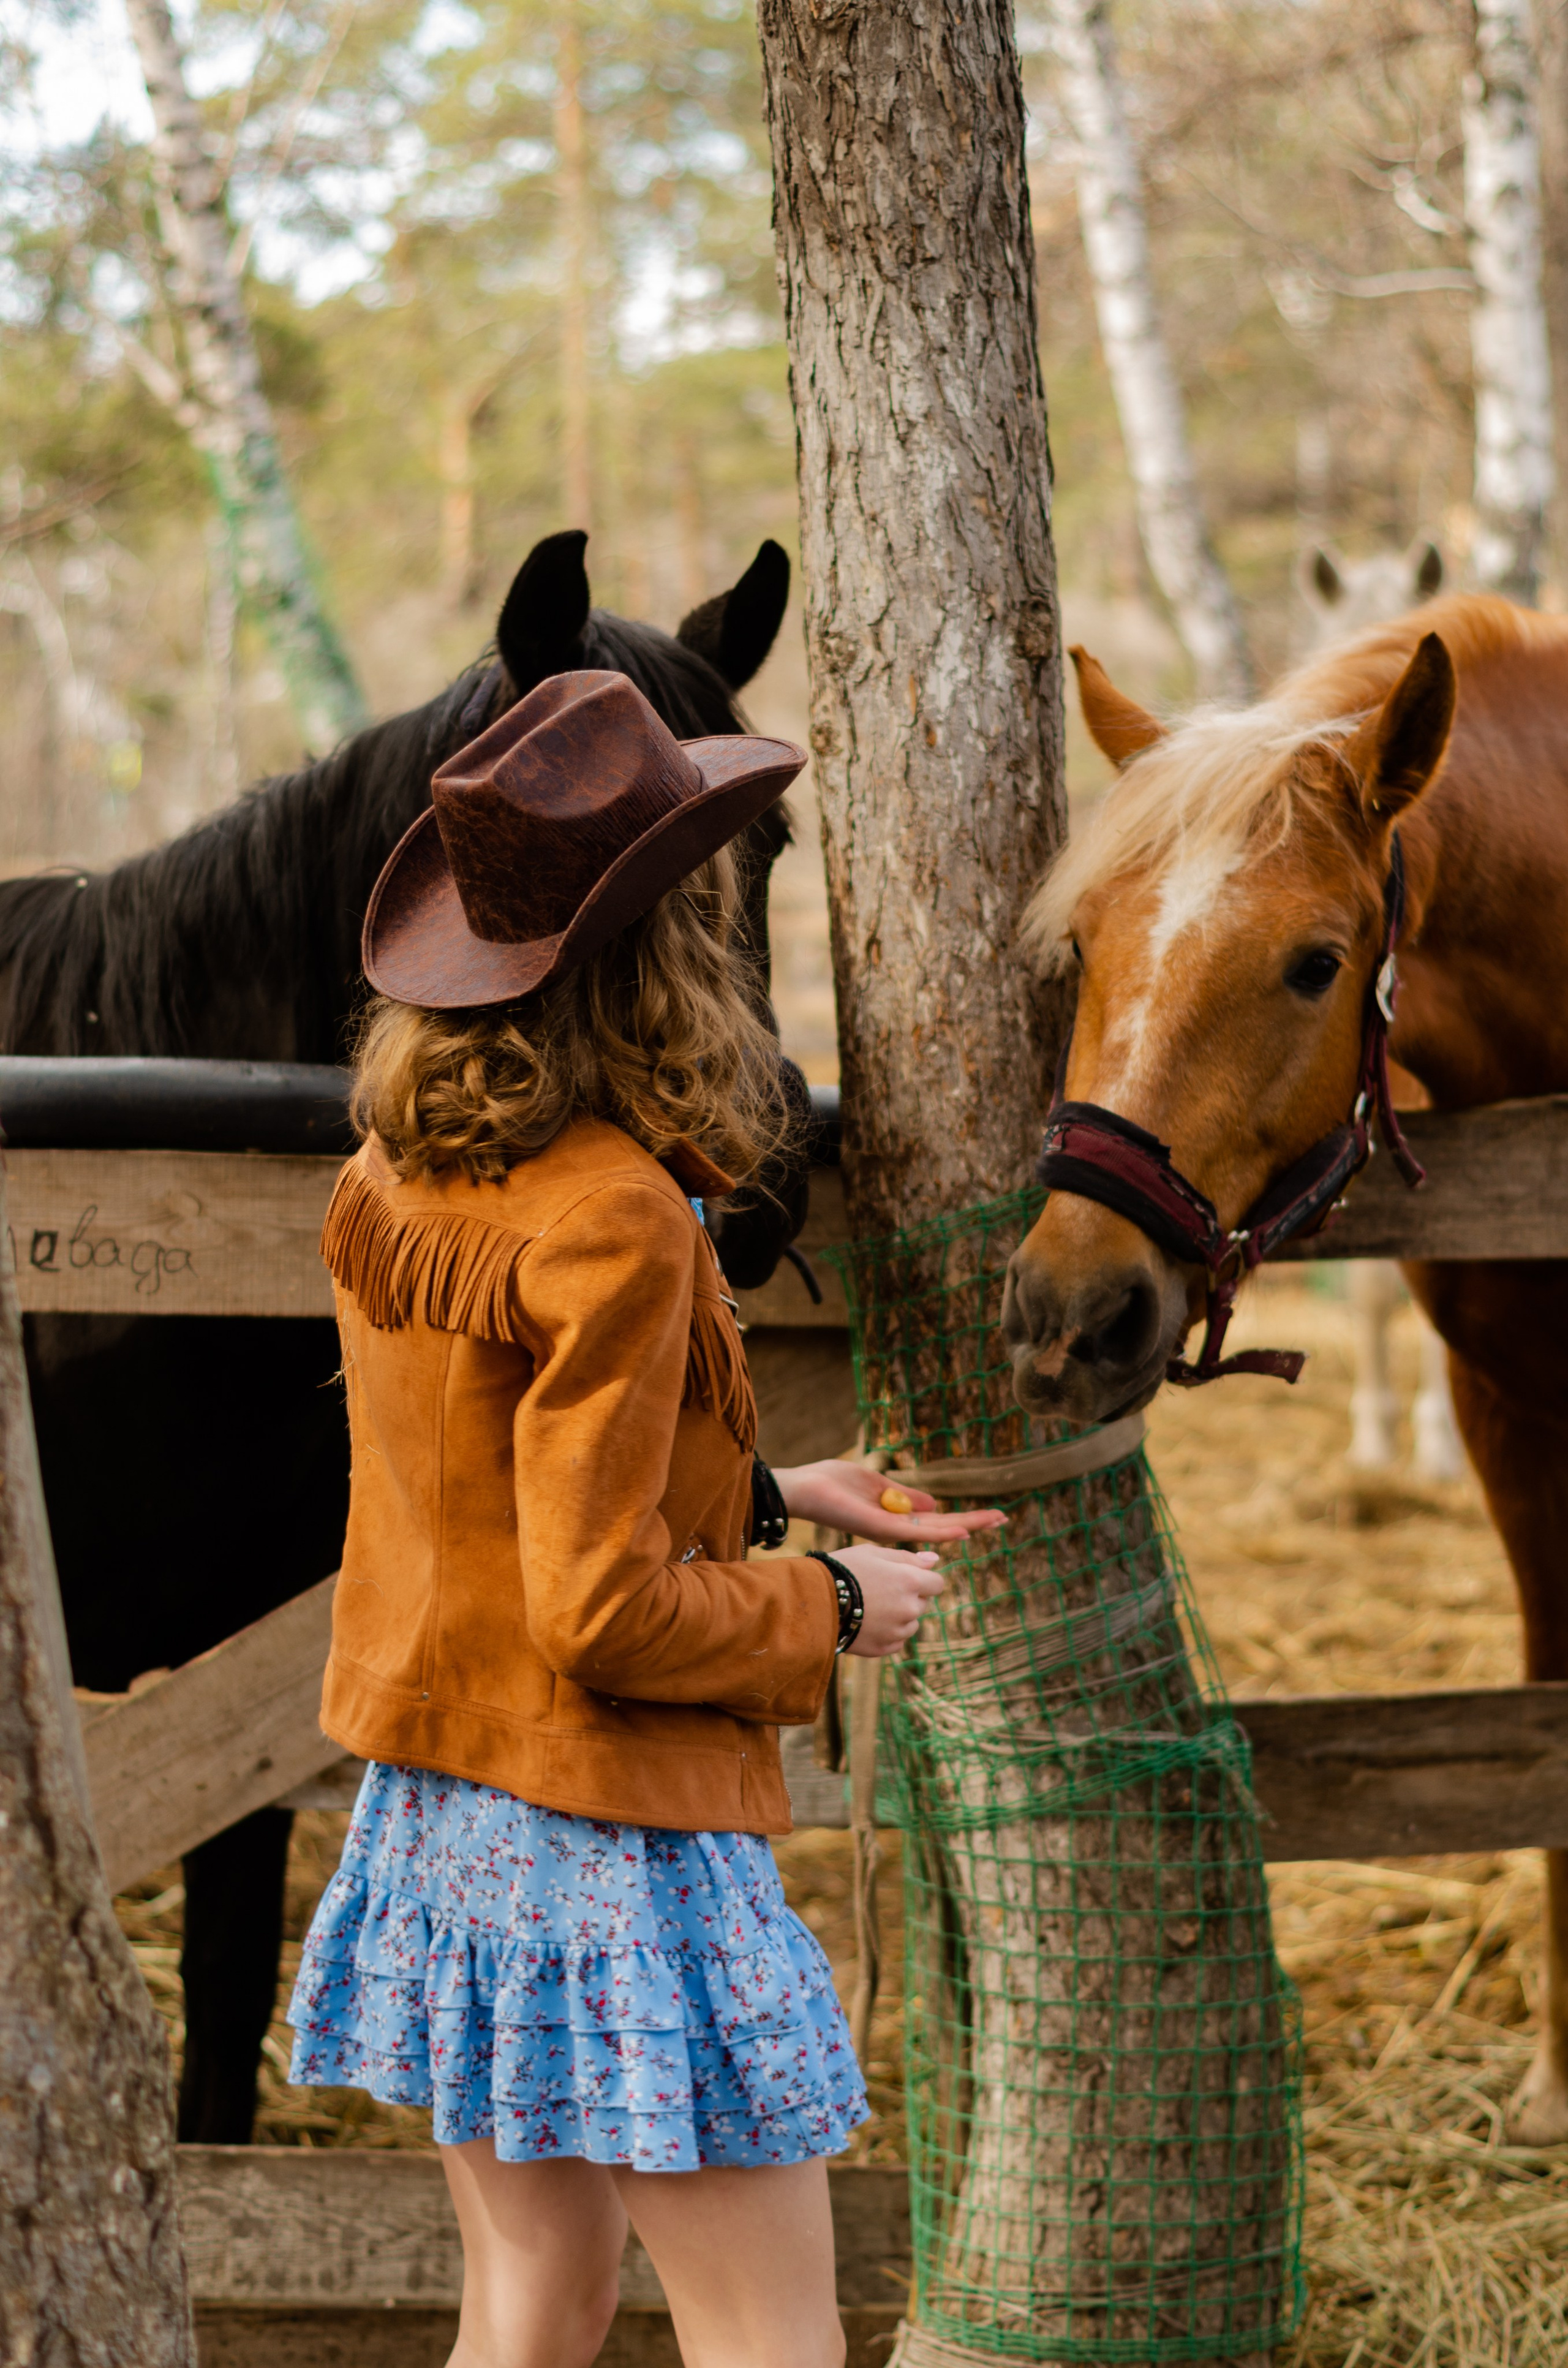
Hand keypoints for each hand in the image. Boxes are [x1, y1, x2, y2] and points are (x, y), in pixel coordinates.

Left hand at [775, 1458, 1005, 1545]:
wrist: (804, 1489)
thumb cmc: (831, 1483)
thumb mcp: (876, 1483)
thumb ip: (904, 1493)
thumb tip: (934, 1502)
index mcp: (896, 1516)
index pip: (937, 1520)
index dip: (964, 1517)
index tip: (990, 1514)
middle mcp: (898, 1528)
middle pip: (943, 1528)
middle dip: (974, 1523)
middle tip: (1004, 1518)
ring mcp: (892, 1531)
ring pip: (937, 1531)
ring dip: (967, 1525)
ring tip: (995, 1520)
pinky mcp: (882, 1530)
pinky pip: (917, 1531)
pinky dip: (942, 1531)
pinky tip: (963, 1530)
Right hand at [835, 1545, 945, 1656]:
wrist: (814, 1601)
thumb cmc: (843, 1570)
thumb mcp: (874, 1553)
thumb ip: (908, 1557)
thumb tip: (935, 1561)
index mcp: (910, 1581)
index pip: (937, 1583)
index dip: (922, 1579)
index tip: (904, 1578)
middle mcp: (909, 1608)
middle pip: (923, 1603)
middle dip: (908, 1597)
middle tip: (879, 1590)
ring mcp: (898, 1631)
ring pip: (910, 1623)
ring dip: (899, 1616)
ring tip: (871, 1607)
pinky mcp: (884, 1648)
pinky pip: (896, 1640)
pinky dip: (887, 1633)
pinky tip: (867, 1622)